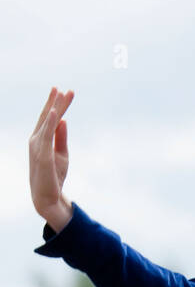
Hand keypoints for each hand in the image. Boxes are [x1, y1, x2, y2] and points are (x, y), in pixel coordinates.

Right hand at [29, 86, 74, 220]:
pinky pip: (46, 135)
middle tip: (63, 88)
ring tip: (60, 94)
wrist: (48, 198)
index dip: (58, 105)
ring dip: (54, 108)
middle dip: (55, 102)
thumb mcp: (62, 154)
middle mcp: (36, 140)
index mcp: (40, 139)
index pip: (50, 119)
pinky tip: (55, 112)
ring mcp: (37, 146)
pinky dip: (50, 123)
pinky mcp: (42, 155)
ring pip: (47, 123)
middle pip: (47, 117)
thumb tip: (64, 120)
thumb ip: (62, 137)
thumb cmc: (54, 177)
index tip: (66, 92)